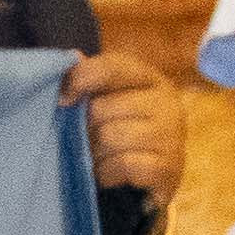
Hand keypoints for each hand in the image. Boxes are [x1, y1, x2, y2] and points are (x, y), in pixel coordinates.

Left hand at [61, 52, 180, 204]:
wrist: (144, 177)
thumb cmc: (116, 132)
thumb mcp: (101, 102)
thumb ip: (86, 79)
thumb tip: (72, 57)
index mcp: (147, 78)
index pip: (110, 67)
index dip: (80, 80)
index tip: (62, 100)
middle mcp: (166, 101)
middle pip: (101, 109)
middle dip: (83, 129)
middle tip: (86, 140)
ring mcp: (172, 134)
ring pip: (111, 137)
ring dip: (93, 153)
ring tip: (97, 157)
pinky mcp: (170, 166)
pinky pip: (125, 164)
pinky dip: (107, 172)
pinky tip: (109, 173)